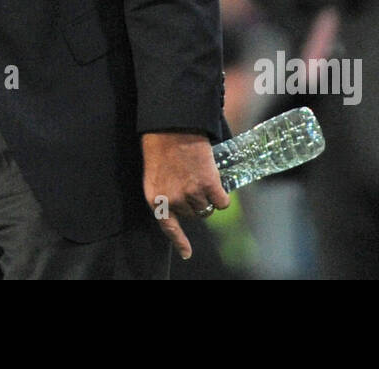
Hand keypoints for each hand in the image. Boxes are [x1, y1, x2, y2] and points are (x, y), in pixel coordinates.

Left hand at [141, 131, 229, 259]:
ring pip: (207, 209)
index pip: (168, 227)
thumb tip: (182, 204)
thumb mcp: (156, 173)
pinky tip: (218, 182)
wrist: (172, 125)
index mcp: (155, 198)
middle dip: (195, 203)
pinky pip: (222, 202)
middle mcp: (172, 200)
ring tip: (202, 177)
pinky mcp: (208, 185)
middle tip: (194, 182)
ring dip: (209, 197)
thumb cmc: (162, 144)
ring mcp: (190, 194)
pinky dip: (223, 195)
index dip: (179, 241)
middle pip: (192, 215)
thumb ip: (166, 191)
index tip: (187, 253)